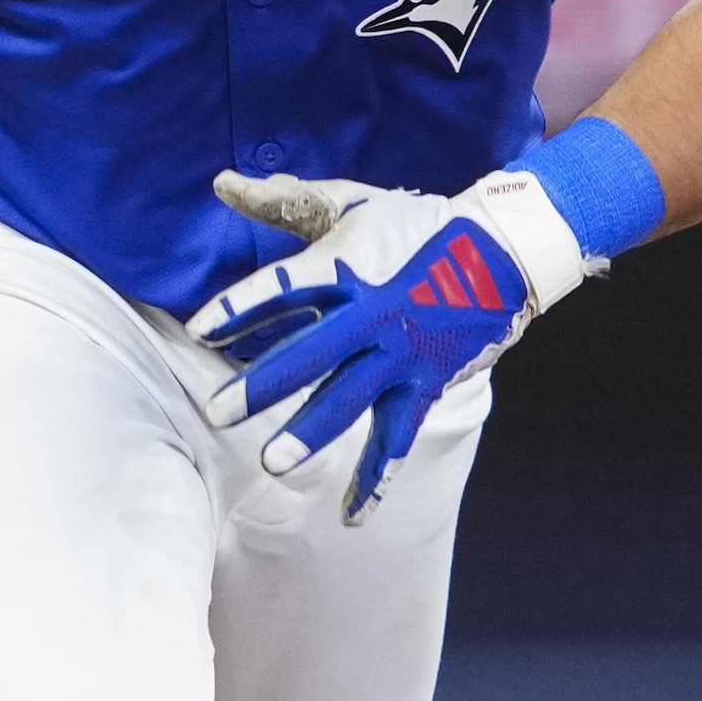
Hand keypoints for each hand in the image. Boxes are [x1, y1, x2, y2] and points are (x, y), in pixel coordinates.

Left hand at [184, 166, 588, 520]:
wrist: (503, 248)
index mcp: (346, 268)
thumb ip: (285, 201)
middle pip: (311, 353)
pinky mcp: (425, 383)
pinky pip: (397, 438)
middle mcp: (371, 315)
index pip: (285, 287)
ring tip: (274, 462)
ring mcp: (400, 354)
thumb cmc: (415, 227)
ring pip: (352, 400)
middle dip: (263, 385)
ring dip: (312, 432)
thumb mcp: (353, 206)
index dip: (241, 307)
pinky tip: (352, 516)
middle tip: (217, 413)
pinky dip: (377, 478)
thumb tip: (222, 184)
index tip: (198, 327)